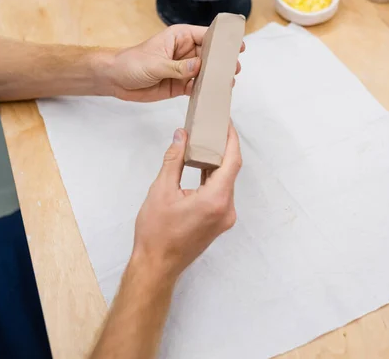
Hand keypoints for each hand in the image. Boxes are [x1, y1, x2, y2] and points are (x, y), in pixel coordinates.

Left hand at [103, 24, 242, 102]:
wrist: (115, 80)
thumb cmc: (132, 63)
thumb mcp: (155, 64)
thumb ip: (178, 67)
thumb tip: (199, 67)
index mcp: (179, 37)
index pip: (205, 35)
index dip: (222, 40)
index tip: (237, 46)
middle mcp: (185, 51)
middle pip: (209, 55)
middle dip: (222, 62)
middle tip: (234, 69)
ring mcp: (183, 68)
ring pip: (205, 72)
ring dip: (215, 77)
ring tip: (228, 83)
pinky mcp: (180, 84)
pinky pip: (196, 87)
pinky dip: (204, 90)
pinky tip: (214, 94)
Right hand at [132, 124, 241, 280]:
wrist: (156, 265)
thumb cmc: (156, 233)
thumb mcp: (161, 190)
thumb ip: (173, 159)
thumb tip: (181, 136)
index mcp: (216, 199)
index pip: (232, 161)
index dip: (231, 139)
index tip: (226, 123)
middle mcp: (226, 209)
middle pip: (231, 170)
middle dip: (222, 148)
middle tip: (212, 128)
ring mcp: (224, 217)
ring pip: (225, 181)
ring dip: (217, 163)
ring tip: (204, 143)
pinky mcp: (218, 222)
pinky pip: (221, 192)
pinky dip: (213, 177)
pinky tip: (201, 165)